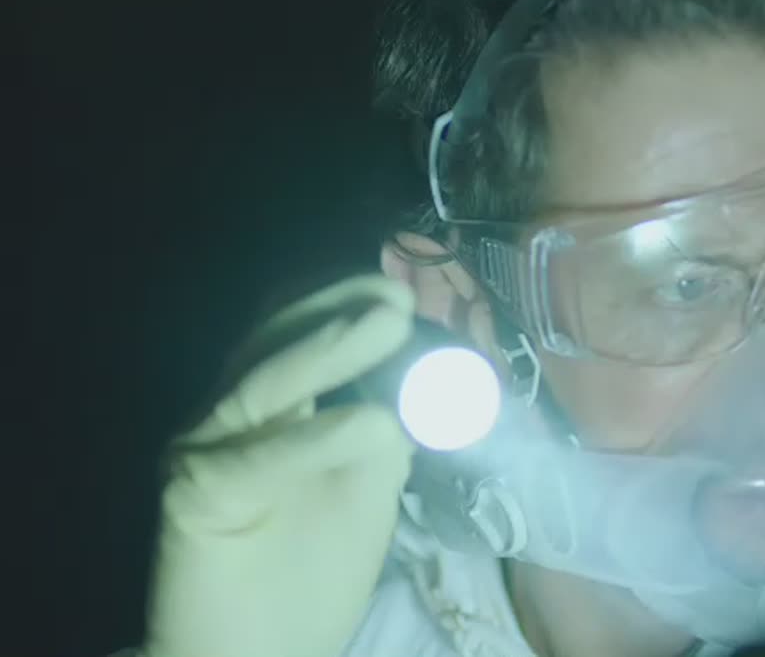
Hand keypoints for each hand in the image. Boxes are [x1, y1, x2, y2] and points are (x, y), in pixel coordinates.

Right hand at [143, 275, 415, 656]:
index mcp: (270, 410)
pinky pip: (261, 457)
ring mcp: (204, 450)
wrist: (263, 655)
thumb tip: (426, 384)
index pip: (301, 337)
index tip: (402, 287)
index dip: (345, 304)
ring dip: (330, 350)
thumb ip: (387, 435)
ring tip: (385, 323)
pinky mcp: (194, 495)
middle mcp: (229, 417)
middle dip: (339, 312)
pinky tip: (370, 424)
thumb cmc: (312, 574)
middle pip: (278, 343)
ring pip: (266, 384)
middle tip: (396, 294)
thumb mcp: (370, 489)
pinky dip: (318, 437)